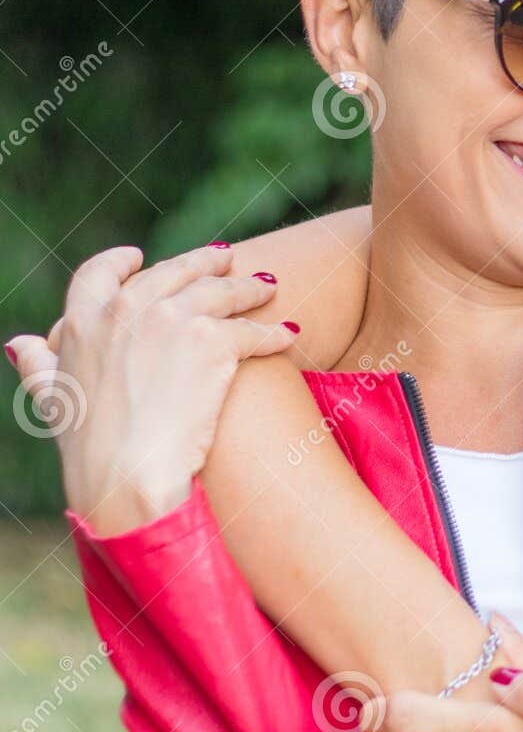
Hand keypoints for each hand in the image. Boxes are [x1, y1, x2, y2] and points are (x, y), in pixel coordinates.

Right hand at [5, 242, 295, 534]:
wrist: (127, 475)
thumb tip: (19, 344)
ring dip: (247, 288)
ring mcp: (172, 320)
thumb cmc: (89, 448)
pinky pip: (253, 329)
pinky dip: (272, 332)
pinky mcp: (213, 341)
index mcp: (83, 321)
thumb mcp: (53, 399)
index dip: (120, 262)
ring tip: (267, 287)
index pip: (100, 273)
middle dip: (203, 264)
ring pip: (221, 291)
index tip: (139, 256)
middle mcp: (127, 309)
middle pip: (173, 272)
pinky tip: (287, 334)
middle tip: (227, 260)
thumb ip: (40, 364)